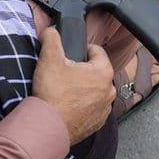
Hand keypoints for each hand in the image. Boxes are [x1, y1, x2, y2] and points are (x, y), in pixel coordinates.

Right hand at [32, 27, 114, 144]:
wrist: (48, 126)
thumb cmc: (53, 94)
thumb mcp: (49, 58)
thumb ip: (52, 38)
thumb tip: (51, 31)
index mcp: (103, 72)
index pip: (97, 50)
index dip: (82, 49)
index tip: (70, 55)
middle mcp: (109, 91)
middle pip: (96, 72)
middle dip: (81, 71)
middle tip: (63, 74)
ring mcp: (104, 109)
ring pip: (94, 91)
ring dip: (83, 89)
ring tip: (64, 91)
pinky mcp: (97, 124)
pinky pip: (91, 108)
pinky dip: (81, 106)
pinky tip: (67, 106)